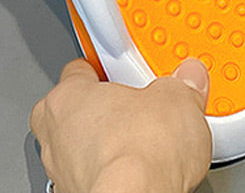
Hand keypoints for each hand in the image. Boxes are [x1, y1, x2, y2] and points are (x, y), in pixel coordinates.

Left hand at [30, 58, 211, 192]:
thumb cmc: (139, 154)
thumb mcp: (178, 98)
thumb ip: (180, 83)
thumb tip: (188, 79)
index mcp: (67, 97)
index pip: (81, 69)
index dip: (110, 68)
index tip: (130, 70)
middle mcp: (55, 134)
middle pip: (77, 110)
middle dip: (106, 108)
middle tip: (139, 106)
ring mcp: (62, 172)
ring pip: (82, 146)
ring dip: (107, 144)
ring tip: (144, 143)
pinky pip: (93, 175)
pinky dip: (112, 173)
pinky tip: (140, 172)